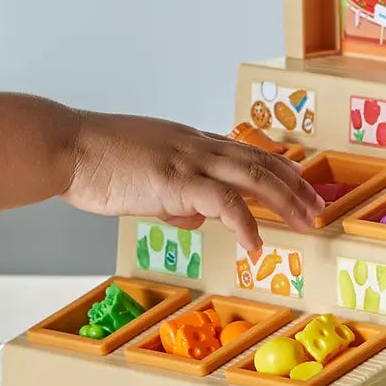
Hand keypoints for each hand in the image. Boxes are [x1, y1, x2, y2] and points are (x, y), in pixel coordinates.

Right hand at [63, 113, 323, 252]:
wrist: (66, 147)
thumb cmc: (93, 161)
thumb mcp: (140, 177)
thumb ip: (171, 196)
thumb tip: (194, 218)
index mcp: (186, 140)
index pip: (243, 150)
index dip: (276, 167)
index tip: (299, 184)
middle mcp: (194, 144)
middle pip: (259, 161)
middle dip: (295, 186)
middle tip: (319, 208)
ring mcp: (187, 160)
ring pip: (253, 176)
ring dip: (286, 201)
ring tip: (307, 224)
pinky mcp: (176, 181)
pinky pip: (224, 203)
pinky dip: (245, 225)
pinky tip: (255, 246)